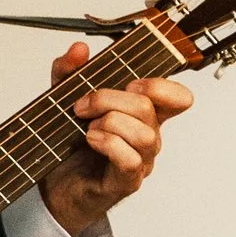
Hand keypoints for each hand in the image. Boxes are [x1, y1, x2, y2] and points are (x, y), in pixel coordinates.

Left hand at [36, 45, 191, 233]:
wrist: (57, 186)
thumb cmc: (72, 146)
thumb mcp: (65, 100)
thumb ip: (70, 73)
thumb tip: (79, 50)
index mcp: (144, 115)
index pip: (178, 98)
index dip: (161, 86)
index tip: (130, 83)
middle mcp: (149, 136)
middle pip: (147, 107)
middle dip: (107, 99)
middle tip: (81, 107)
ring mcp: (141, 160)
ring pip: (143, 135)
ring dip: (108, 123)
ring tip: (87, 128)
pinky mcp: (127, 181)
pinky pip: (129, 160)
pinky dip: (108, 144)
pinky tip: (91, 140)